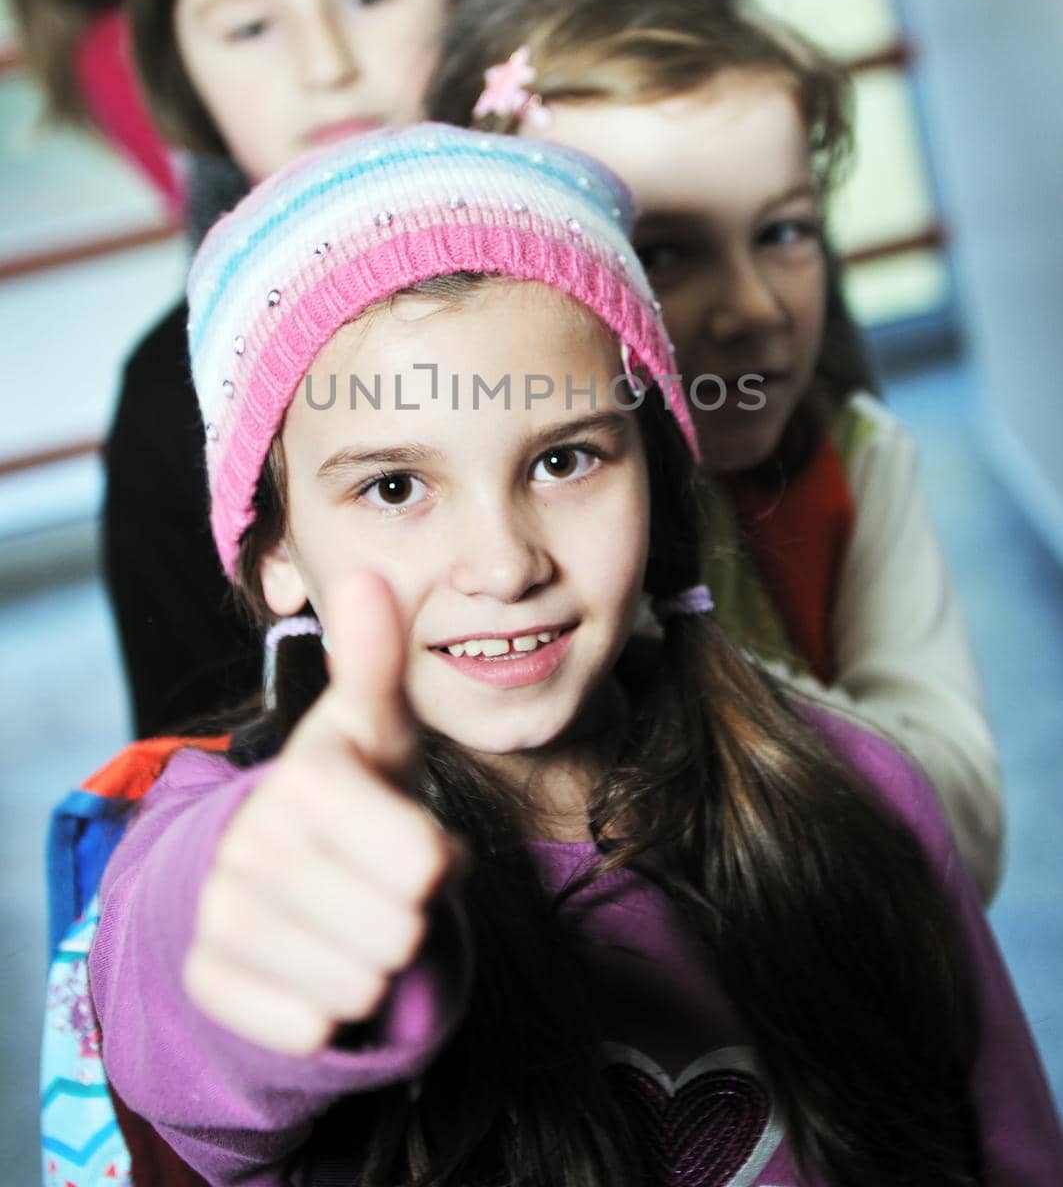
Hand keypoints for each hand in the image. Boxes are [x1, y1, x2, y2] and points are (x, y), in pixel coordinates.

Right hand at [184, 571, 455, 1054]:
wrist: (280, 865)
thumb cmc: (354, 791)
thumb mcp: (377, 728)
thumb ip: (380, 660)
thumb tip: (370, 573)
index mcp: (308, 775)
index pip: (422, 864)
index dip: (437, 865)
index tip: (416, 844)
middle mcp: (250, 838)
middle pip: (398, 932)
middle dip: (407, 919)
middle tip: (380, 887)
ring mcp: (220, 909)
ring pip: (356, 986)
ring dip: (372, 966)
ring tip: (353, 919)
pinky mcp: (206, 976)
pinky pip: (305, 1029)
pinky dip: (326, 1012)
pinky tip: (313, 963)